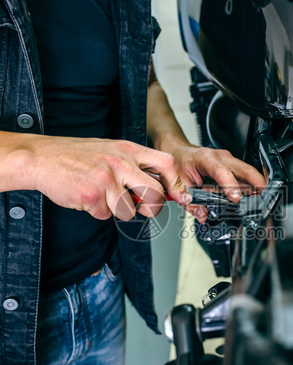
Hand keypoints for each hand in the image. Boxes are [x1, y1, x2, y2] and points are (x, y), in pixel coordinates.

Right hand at [29, 135, 190, 219]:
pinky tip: (87, 196)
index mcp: (128, 149)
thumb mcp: (110, 150)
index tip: (179, 196)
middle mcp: (121, 162)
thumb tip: (158, 187)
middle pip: (155, 193)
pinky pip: (105, 215)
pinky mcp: (92, 195)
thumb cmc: (76, 155)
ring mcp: (107, 179)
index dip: (176, 183)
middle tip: (142, 208)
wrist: (42, 157)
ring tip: (103, 197)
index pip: (166, 164)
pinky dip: (96, 211)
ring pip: (129, 211)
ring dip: (117, 210)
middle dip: (152, 208)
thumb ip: (134, 165)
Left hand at [169, 143, 266, 221]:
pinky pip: (246, 174)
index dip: (231, 185)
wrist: (179, 151)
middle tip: (265, 198)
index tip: (236, 199)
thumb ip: (188, 201)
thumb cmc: (179, 164)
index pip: (221, 171)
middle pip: (244, 168)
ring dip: (257, 185)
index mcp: (205, 158)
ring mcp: (229, 160)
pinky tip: (257, 196)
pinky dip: (253, 185)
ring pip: (248, 171)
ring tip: (264, 200)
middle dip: (256, 182)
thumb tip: (202, 214)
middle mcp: (220, 157)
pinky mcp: (233, 165)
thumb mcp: (177, 183)